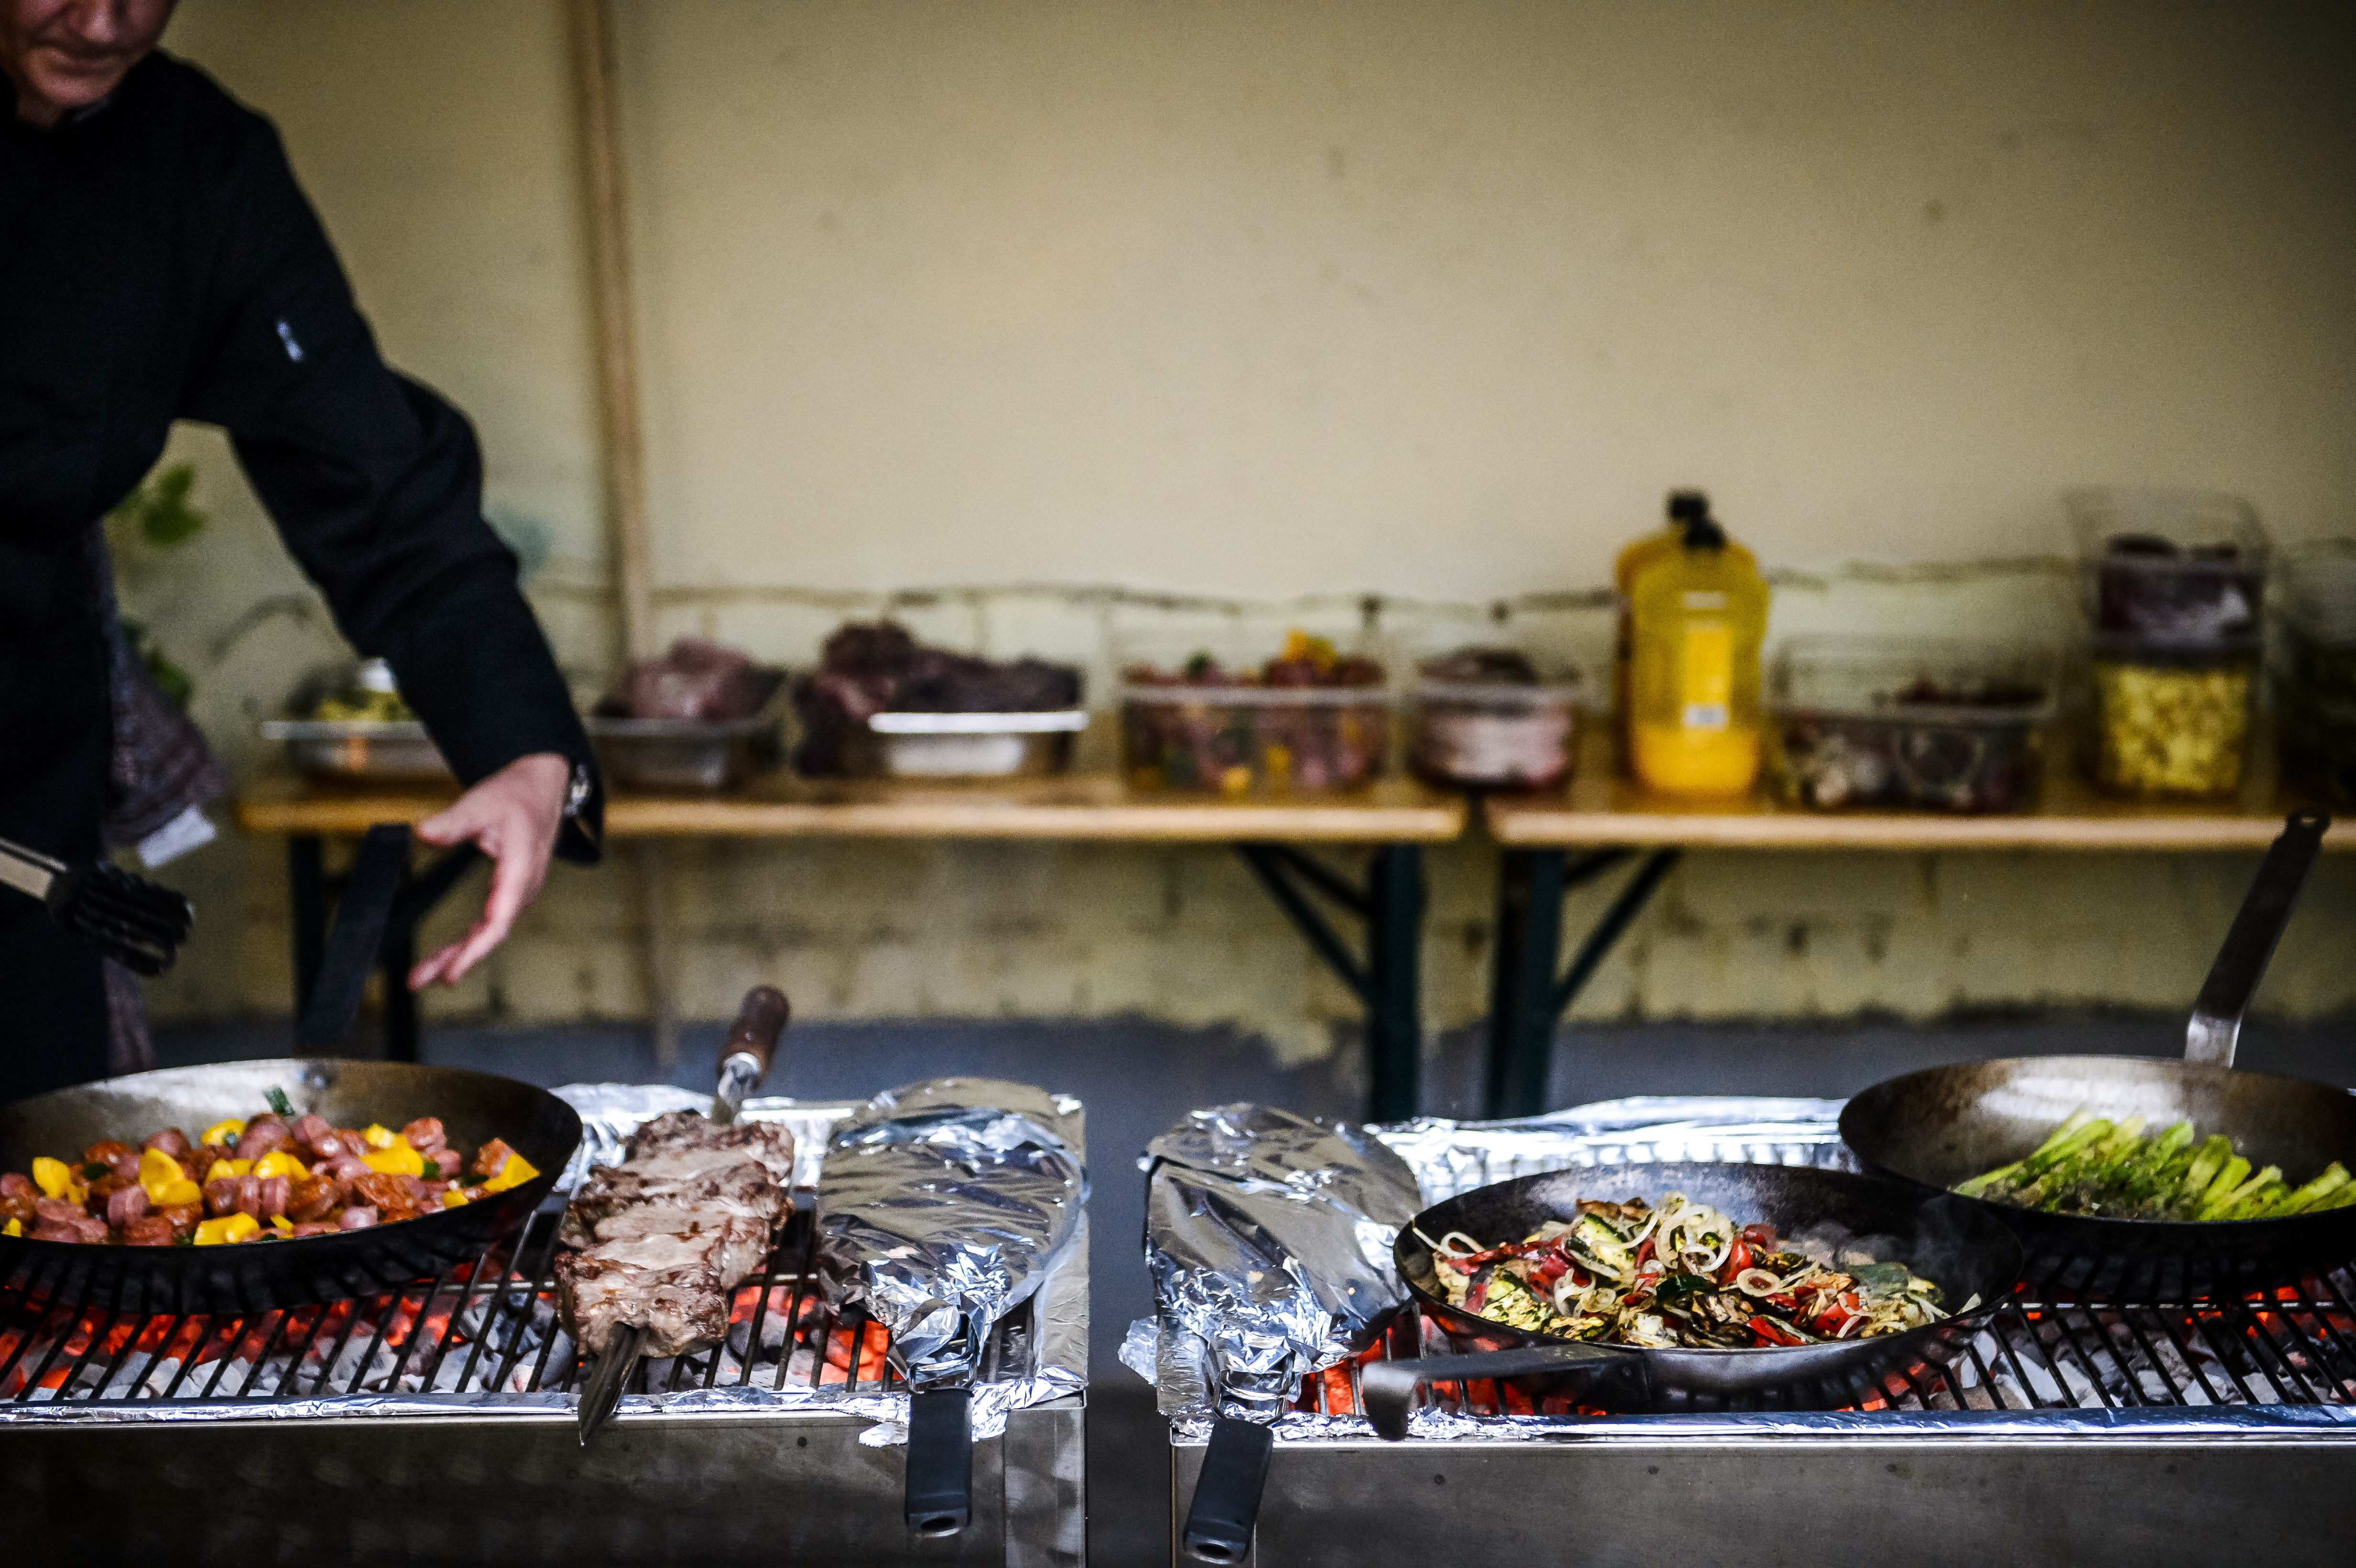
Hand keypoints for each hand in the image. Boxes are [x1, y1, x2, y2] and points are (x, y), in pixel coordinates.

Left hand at [408, 751, 571, 989]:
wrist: (541, 790)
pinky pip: (487, 925)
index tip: (451, 972)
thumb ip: (451, 822)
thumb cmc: (516, 797)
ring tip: (423, 975)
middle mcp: (522, 889)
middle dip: (456, 960)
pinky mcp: (508, 894)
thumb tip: (423, 834)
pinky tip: (445, 954)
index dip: (474, 950)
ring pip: (487, 933)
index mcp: (519, 870)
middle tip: (419, 980)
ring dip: (457, 954)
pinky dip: (466, 942)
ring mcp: (517, 893)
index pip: (498, 921)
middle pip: (489, 935)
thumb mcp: (481, 802)